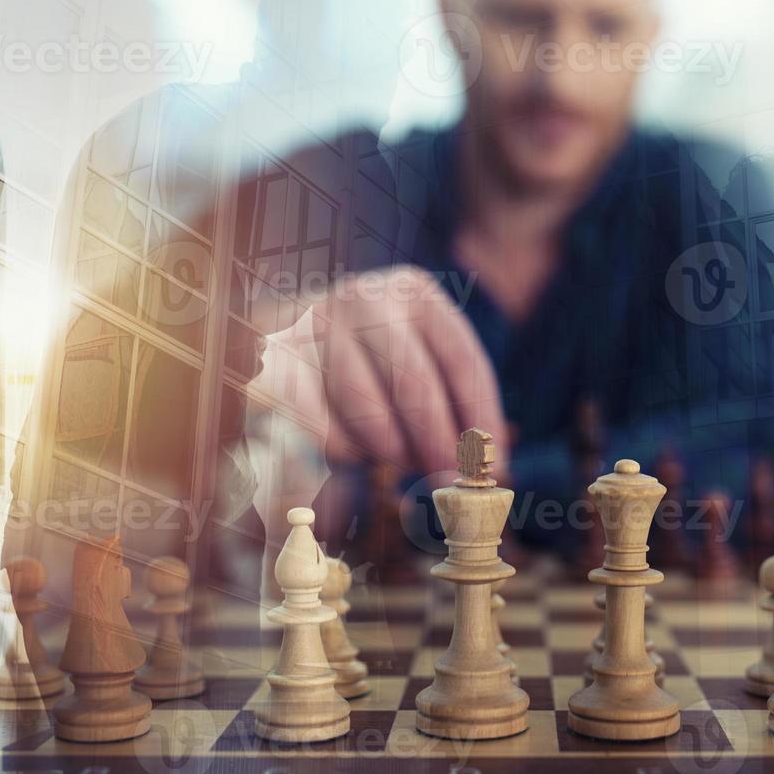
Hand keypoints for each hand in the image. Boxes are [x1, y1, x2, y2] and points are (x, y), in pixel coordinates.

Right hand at [259, 266, 506, 480]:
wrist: (281, 332)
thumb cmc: (369, 355)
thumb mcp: (416, 355)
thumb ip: (453, 399)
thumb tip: (495, 468)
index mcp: (414, 292)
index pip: (462, 360)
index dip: (481, 419)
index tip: (492, 465)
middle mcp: (365, 298)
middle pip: (415, 383)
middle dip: (437, 443)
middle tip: (448, 481)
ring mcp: (317, 325)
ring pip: (367, 408)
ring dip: (390, 448)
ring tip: (399, 459)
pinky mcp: (278, 362)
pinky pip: (322, 425)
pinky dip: (346, 450)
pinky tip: (355, 450)